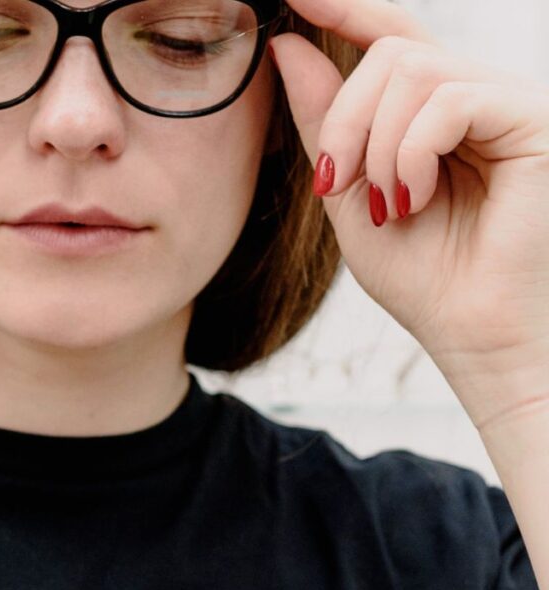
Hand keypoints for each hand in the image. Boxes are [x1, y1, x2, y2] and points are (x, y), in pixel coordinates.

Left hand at [269, 0, 548, 429]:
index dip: (344, 10)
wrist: (470, 332)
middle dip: (344, 117)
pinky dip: (411, 152)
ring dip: (377, 146)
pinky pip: (449, 99)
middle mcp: (472, 96)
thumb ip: (324, 122)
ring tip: (389, 203)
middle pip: (389, 53)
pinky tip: (412, 197)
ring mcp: (505, 104)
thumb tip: (289, 47)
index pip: (390, 36)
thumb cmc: (421, 273)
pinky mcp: (530, 120)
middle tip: (336, 181)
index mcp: (431, 112)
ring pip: (412, 72)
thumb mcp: (349, 192)